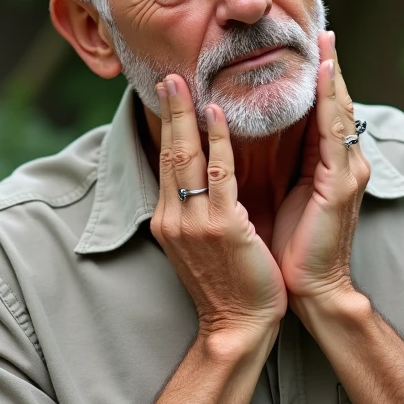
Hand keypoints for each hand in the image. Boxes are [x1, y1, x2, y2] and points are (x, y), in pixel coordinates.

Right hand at [151, 75, 286, 339]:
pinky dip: (216, 143)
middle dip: (168, 113)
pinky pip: (218, 176)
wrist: (237, 327)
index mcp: (169, 220)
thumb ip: (195, 213)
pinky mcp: (223, 228)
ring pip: (186, 158)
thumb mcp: (200, 245)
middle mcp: (174, 218)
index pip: (166, 163)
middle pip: (169, 154)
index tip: (168, 97)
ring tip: (183, 83)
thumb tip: (194, 184)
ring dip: (186, 116)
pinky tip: (217, 116)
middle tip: (168, 76)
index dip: (167, 128)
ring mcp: (195, 223)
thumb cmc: (228, 286)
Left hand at [271, 31, 370, 302]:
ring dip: (332, 76)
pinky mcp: (339, 186)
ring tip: (326, 43)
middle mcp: (342, 164)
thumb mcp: (281, 196)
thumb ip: (279, 165)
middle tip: (322, 31)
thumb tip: (252, 140)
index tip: (308, 48)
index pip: (322, 113)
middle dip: (329, 68)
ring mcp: (345, 173)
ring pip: (338, 113)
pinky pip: (334, 135)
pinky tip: (324, 78)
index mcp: (326, 166)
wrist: (309, 290)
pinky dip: (330, 103)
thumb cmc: (290, 248)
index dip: (318, 81)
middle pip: (335, 105)